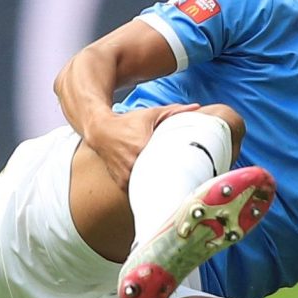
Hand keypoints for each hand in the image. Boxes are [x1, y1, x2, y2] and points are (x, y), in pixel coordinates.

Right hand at [84, 103, 200, 190]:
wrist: (100, 130)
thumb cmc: (127, 122)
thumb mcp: (151, 115)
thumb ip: (174, 112)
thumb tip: (197, 107)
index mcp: (141, 146)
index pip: (165, 162)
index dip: (178, 166)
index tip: (188, 170)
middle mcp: (132, 163)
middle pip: (159, 176)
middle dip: (170, 177)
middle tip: (181, 177)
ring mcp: (126, 176)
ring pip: (148, 186)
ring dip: (158, 184)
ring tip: (169, 183)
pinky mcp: (122, 183)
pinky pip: (138, 190)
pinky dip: (146, 187)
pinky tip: (154, 185)